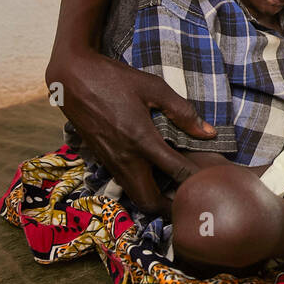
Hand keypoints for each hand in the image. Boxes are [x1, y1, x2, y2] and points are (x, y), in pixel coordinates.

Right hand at [47, 47, 214, 216]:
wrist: (71, 78)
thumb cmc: (114, 79)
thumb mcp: (153, 87)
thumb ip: (183, 112)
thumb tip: (209, 133)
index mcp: (141, 139)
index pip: (176, 171)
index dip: (197, 179)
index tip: (213, 180)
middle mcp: (125, 157)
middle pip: (150, 201)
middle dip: (171, 206)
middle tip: (191, 196)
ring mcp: (111, 161)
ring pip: (135, 195)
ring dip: (155, 199)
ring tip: (176, 190)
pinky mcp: (102, 159)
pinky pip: (125, 183)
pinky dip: (141, 187)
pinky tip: (155, 175)